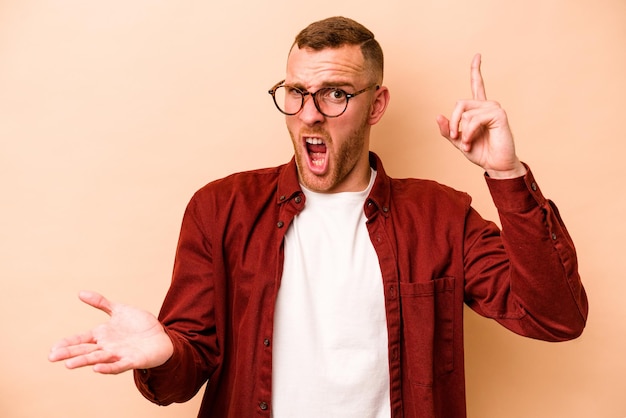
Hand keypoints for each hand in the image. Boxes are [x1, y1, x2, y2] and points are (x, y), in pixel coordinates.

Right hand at [48, 291, 173, 373]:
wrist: (161, 337)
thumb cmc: (139, 325)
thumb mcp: (120, 310)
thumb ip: (101, 303)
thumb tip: (80, 293)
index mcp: (102, 335)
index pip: (80, 340)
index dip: (67, 343)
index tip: (53, 348)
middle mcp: (107, 347)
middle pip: (85, 350)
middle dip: (69, 354)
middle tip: (52, 357)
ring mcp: (119, 354)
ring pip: (98, 359)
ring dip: (84, 362)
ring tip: (69, 365)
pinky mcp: (133, 360)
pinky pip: (119, 365)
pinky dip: (108, 367)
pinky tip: (97, 369)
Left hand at [436, 54, 525, 178]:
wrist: (496, 165)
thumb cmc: (481, 152)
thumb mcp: (458, 141)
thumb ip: (448, 130)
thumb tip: (438, 115)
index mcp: (478, 110)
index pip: (477, 85)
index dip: (476, 70)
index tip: (478, 55)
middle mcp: (487, 105)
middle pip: (459, 103)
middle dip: (454, 122)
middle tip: (456, 138)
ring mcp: (494, 108)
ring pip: (465, 113)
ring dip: (462, 132)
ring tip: (468, 143)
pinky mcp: (499, 115)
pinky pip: (474, 119)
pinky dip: (468, 132)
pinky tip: (471, 141)